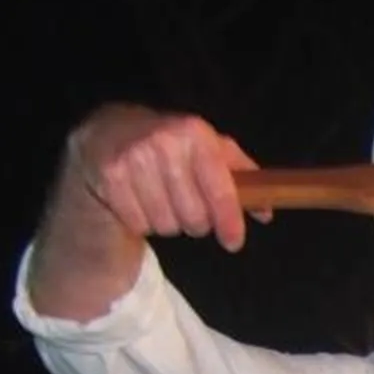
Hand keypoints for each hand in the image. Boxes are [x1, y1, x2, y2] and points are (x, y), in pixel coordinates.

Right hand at [63, 104, 266, 252]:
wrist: (107, 131)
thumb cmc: (169, 145)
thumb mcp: (207, 148)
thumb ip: (241, 176)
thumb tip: (266, 212)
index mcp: (195, 132)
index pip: (221, 191)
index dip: (230, 222)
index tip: (233, 242)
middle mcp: (164, 141)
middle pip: (195, 217)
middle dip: (194, 221)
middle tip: (184, 207)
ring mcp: (133, 158)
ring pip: (166, 224)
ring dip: (167, 222)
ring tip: (159, 201)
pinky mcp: (109, 175)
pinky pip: (139, 223)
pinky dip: (141, 221)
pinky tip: (138, 201)